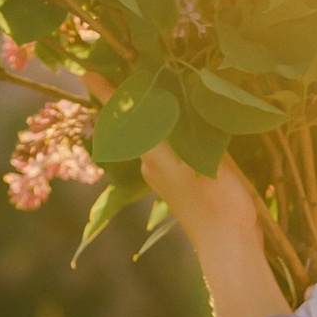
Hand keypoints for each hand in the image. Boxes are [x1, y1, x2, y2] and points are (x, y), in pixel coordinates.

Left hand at [75, 71, 288, 316]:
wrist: (228, 246)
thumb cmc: (219, 203)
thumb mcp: (205, 161)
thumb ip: (187, 133)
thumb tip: (169, 106)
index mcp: (155, 155)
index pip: (127, 117)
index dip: (108, 94)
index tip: (88, 74)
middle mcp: (152, 163)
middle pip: (136, 124)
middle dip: (132, 99)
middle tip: (131, 70)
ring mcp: (162, 176)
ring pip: (152, 136)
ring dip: (153, 116)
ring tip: (163, 89)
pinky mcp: (176, 185)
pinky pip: (165, 149)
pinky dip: (168, 133)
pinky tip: (186, 123)